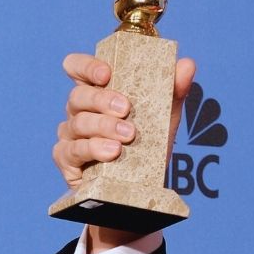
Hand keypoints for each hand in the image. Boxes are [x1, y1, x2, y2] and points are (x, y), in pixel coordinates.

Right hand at [52, 52, 196, 251]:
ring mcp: (70, 135)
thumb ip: (175, 89)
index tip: (106, 73)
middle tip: (126, 109)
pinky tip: (110, 152)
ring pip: (77, 123)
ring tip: (127, 137)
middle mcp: (79, 111)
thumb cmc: (149, 145)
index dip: (86, 66)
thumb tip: (187, 64)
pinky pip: (71, 151)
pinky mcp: (67, 160)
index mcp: (98, 93)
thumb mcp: (166, 117)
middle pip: (78, 96)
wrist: (142, 188)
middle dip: (102, 100)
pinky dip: (92, 149)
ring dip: (102, 127)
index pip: (77, 68)